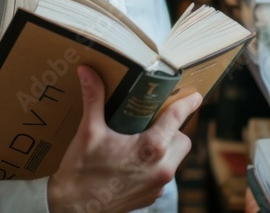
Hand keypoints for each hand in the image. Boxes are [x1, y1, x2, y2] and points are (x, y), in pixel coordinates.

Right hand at [47, 65, 201, 212]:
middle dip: (172, 131)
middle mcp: (161, 169)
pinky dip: (153, 166)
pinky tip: (132, 162)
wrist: (73, 208)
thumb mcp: (88, 131)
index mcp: (151, 149)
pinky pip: (162, 176)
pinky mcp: (150, 198)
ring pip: (174, 160)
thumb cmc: (81, 171)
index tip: (196, 97)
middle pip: (182, 141)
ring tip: (140, 142)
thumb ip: (93, 98)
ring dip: (164, 149)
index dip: (187, 105)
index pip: (176, 119)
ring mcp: (157, 186)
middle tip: (153, 122)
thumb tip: (87, 70)